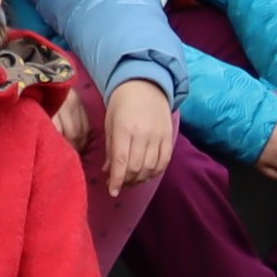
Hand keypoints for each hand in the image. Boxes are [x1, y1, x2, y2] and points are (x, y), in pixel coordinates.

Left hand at [101, 79, 176, 194]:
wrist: (145, 85)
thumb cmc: (121, 104)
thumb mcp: (110, 123)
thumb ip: (110, 149)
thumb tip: (108, 172)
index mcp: (124, 128)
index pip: (121, 161)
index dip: (117, 180)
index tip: (112, 191)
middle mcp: (142, 134)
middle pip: (136, 167)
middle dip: (127, 181)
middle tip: (120, 184)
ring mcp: (158, 136)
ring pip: (150, 167)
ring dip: (140, 179)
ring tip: (131, 180)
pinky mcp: (169, 137)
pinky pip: (164, 161)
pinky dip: (155, 172)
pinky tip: (146, 174)